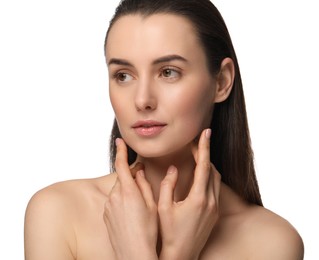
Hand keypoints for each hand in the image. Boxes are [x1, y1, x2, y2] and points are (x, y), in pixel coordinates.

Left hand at [103, 138, 157, 259]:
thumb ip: (144, 185)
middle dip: (131, 178)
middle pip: (122, 179)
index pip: (121, 164)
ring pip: (118, 191)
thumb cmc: (147, 231)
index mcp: (128, 191)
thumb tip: (140, 172)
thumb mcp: (152, 205)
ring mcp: (108, 206)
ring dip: (127, 191)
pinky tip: (131, 215)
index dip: (121, 151)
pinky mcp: (106, 215)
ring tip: (139, 206)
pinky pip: (114, 201)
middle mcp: (115, 196)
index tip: (120, 141)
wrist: (134, 253)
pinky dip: (121, 202)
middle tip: (142, 183)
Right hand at [158, 129, 220, 259]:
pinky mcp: (215, 213)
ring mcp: (214, 208)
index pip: (204, 166)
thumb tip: (173, 168)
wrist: (181, 256)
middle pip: (212, 170)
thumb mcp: (163, 208)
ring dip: (208, 166)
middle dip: (204, 154)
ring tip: (196, 157)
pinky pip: (216, 188)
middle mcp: (210, 202)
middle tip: (193, 145)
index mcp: (198, 198)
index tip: (205, 133)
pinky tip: (200, 176)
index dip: (204, 147)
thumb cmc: (169, 233)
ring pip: (216, 179)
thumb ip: (168, 185)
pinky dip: (209, 177)